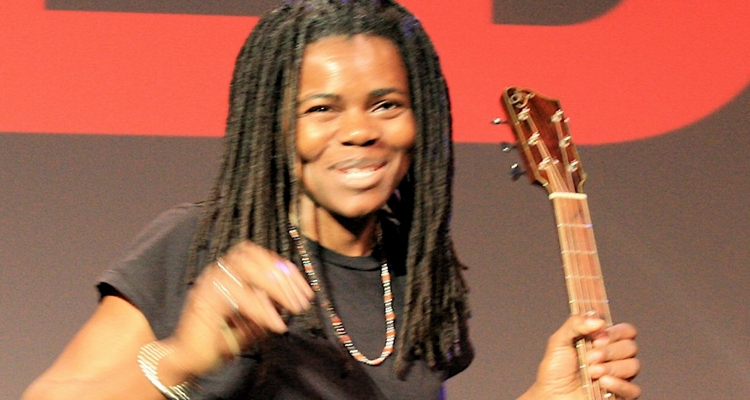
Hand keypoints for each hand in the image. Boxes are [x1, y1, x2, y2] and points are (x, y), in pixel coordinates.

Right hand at [165, 240, 314, 376]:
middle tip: (302, 300)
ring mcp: (209, 283)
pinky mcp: (205, 299)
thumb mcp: (254, 319)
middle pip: (255, 258)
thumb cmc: (220, 339)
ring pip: (248, 271)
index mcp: (228, 271)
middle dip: (284, 278)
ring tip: (292, 308)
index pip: (260, 257)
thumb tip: (292, 295)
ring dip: (275, 288)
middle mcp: (218, 271)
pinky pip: (238, 296)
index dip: (285, 269)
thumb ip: (269, 304)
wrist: (188, 359)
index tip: (305, 289)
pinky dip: (261, 309)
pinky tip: (274, 323)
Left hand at [523, 315, 640, 399]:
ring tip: (591, 372)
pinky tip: (602, 383)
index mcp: (603, 342)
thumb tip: (598, 321)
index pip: (626, 331)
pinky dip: (619, 384)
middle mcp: (614, 358)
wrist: (552, 396)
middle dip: (609, 351)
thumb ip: (575, 324)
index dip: (615, 333)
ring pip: (633, 365)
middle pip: (631, 347)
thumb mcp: (559, 341)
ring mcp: (619, 376)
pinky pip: (633, 389)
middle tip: (590, 358)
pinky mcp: (620, 395)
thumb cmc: (554, 371)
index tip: (597, 338)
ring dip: (611, 368)